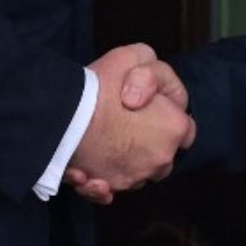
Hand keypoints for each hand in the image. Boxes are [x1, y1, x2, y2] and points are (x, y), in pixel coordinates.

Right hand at [67, 44, 193, 205]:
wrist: (60, 116)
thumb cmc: (99, 84)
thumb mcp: (133, 57)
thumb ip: (152, 73)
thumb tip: (146, 99)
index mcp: (175, 128)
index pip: (185, 129)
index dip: (167, 117)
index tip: (147, 110)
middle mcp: (161, 160)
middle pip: (162, 154)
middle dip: (148, 143)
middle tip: (123, 124)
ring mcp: (135, 177)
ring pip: (136, 171)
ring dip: (123, 161)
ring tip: (100, 143)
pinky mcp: (110, 188)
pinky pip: (112, 188)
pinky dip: (102, 182)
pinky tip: (89, 171)